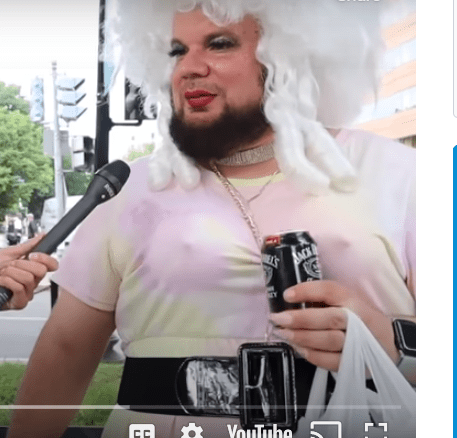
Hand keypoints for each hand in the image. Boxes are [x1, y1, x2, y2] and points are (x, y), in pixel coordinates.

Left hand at [0, 234, 58, 309]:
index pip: (52, 265)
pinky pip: (19, 287)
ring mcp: (27, 293)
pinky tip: (1, 281)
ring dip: (11, 272)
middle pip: (42, 271)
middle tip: (11, 265)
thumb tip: (42, 236)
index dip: (45, 258)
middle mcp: (33, 282)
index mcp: (33, 270)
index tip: (32, 255)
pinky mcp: (20, 302)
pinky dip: (6, 281)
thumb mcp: (9, 254)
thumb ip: (28, 246)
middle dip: (22, 264)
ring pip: (29, 278)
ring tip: (3, 273)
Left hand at [269, 280, 399, 371]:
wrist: (389, 342)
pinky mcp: (355, 362)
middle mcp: (358, 319)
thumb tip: (289, 299)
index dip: (307, 291)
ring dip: (303, 337)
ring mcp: (358, 343)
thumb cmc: (358, 317)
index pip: (330, 290)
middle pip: (330, 318)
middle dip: (301, 319)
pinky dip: (312, 355)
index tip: (287, 295)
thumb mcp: (346, 300)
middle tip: (278, 318)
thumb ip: (323, 299)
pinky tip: (297, 348)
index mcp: (353, 299)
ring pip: (329, 340)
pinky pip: (330, 361)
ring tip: (283, 333)